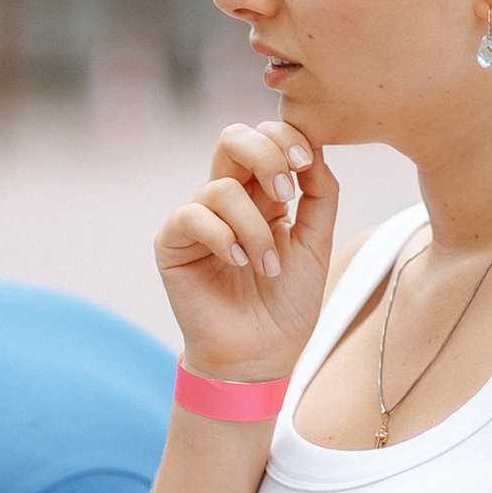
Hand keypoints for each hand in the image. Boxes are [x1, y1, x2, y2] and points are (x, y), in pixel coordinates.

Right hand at [155, 120, 337, 383]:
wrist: (262, 354)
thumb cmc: (288, 303)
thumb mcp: (316, 242)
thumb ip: (319, 194)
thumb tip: (313, 150)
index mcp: (262, 193)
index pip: (265, 138)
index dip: (286, 139)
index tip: (306, 165)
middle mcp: (228, 199)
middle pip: (233, 138)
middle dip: (264, 156)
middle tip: (286, 194)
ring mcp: (198, 218)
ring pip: (221, 188)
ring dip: (254, 229)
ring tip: (267, 267)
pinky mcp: (172, 243)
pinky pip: (192, 216)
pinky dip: (222, 237)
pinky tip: (238, 264)